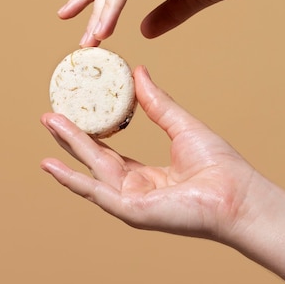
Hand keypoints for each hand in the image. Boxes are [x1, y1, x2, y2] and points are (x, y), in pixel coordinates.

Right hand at [40, 66, 258, 243]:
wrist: (237, 194)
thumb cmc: (218, 166)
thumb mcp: (180, 125)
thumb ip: (157, 103)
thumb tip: (139, 72)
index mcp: (148, 176)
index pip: (111, 153)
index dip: (91, 133)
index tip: (75, 112)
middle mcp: (135, 190)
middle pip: (95, 159)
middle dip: (71, 137)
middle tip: (49, 114)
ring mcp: (131, 202)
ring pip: (92, 171)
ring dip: (68, 149)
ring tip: (48, 123)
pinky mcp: (131, 211)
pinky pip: (97, 192)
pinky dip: (73, 180)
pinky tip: (52, 165)